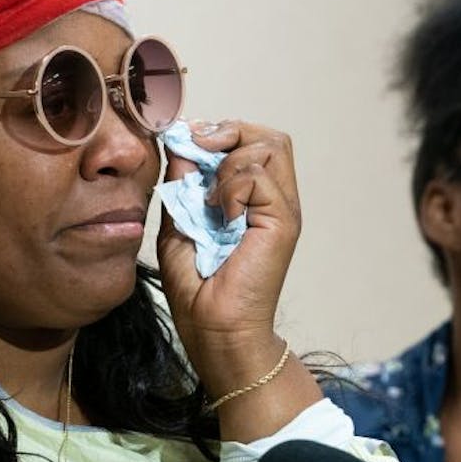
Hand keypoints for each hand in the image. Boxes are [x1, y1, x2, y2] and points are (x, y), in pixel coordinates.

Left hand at [155, 119, 301, 394]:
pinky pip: (258, 176)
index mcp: (254, 199)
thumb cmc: (197, 287)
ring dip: (228, 162)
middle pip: (270, 137)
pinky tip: (220, 213)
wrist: (213, 329)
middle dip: (229, 132)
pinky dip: (231, 186)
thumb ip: (181, 183)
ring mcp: (282, 210)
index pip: (254, 141)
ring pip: (269, 146)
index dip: (220, 132)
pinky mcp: (283, 223)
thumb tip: (178, 142)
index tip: (187, 145)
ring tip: (211, 198)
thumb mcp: (178, 222)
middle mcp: (274, 201)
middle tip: (198, 152)